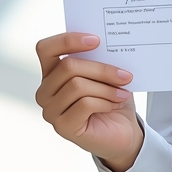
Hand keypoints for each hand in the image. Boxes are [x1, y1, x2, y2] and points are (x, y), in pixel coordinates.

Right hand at [35, 32, 143, 171]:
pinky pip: (84, 104)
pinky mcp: (63, 126)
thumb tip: (110, 45)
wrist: (122, 131)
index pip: (46, 49)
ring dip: (107, 87)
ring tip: (124, 91)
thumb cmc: (111, 97)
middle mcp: (46, 91)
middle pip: (68, 66)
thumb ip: (99, 58)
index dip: (68, 40)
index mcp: (52, 72)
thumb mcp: (105, 74)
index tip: (96, 40)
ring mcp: (51, 110)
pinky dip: (105, 101)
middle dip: (102, 68)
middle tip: (126, 74)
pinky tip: (115, 103)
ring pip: (77, 85)